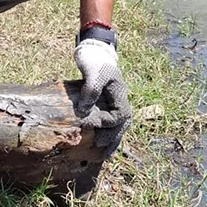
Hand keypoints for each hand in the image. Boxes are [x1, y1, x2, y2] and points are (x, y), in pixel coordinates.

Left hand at [74, 38, 132, 155]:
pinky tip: (102, 146)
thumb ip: (90, 90)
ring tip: (104, 155)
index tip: (86, 123)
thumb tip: (84, 111)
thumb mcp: (92, 72)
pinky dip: (108, 135)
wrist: (95, 51)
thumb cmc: (94, 60)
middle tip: (98, 148)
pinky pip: (111, 123)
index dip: (103, 122)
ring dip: (112, 141)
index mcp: (120, 94)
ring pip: (118, 127)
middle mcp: (120, 101)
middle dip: (112, 138)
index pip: (117, 115)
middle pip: (122, 125)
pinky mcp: (107, 105)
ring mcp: (115, 103)